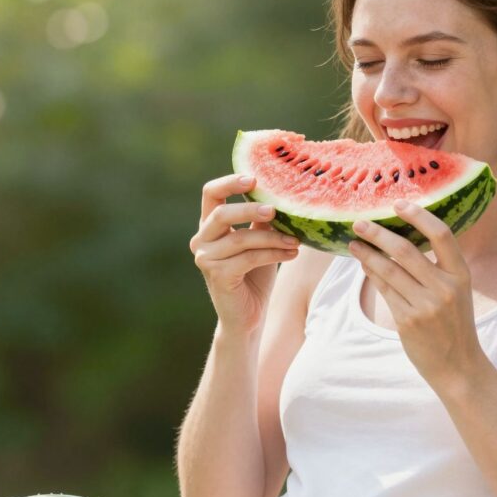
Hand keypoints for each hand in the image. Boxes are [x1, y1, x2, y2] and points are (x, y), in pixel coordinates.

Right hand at [190, 174, 300, 332]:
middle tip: (276, 209)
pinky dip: (273, 253)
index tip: (255, 178)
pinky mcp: (217, 275)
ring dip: (272, 237)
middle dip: (250, 209)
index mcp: (209, 226)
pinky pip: (248, 258)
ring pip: (240, 238)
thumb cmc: (254, 276)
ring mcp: (205, 259)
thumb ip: (261, 220)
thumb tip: (283, 193)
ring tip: (295, 239)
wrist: (247, 317)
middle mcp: (201, 240)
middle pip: (221, 213)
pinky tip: (292, 253)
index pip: (210, 194)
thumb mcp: (258, 242)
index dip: (229, 182)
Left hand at [348, 201, 483, 388]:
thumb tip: (401, 241)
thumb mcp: (457, 292)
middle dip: (377, 233)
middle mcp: (444, 287)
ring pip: (388, 270)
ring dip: (367, 254)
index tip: (399, 204)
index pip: (441, 234)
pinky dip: (372, 275)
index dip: (418, 215)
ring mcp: (425, 305)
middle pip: (405, 250)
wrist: (458, 366)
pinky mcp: (407, 321)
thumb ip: (437, 269)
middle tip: (359, 222)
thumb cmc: (454, 325)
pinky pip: (384, 290)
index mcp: (461, 275)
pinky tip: (364, 266)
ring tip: (353, 244)